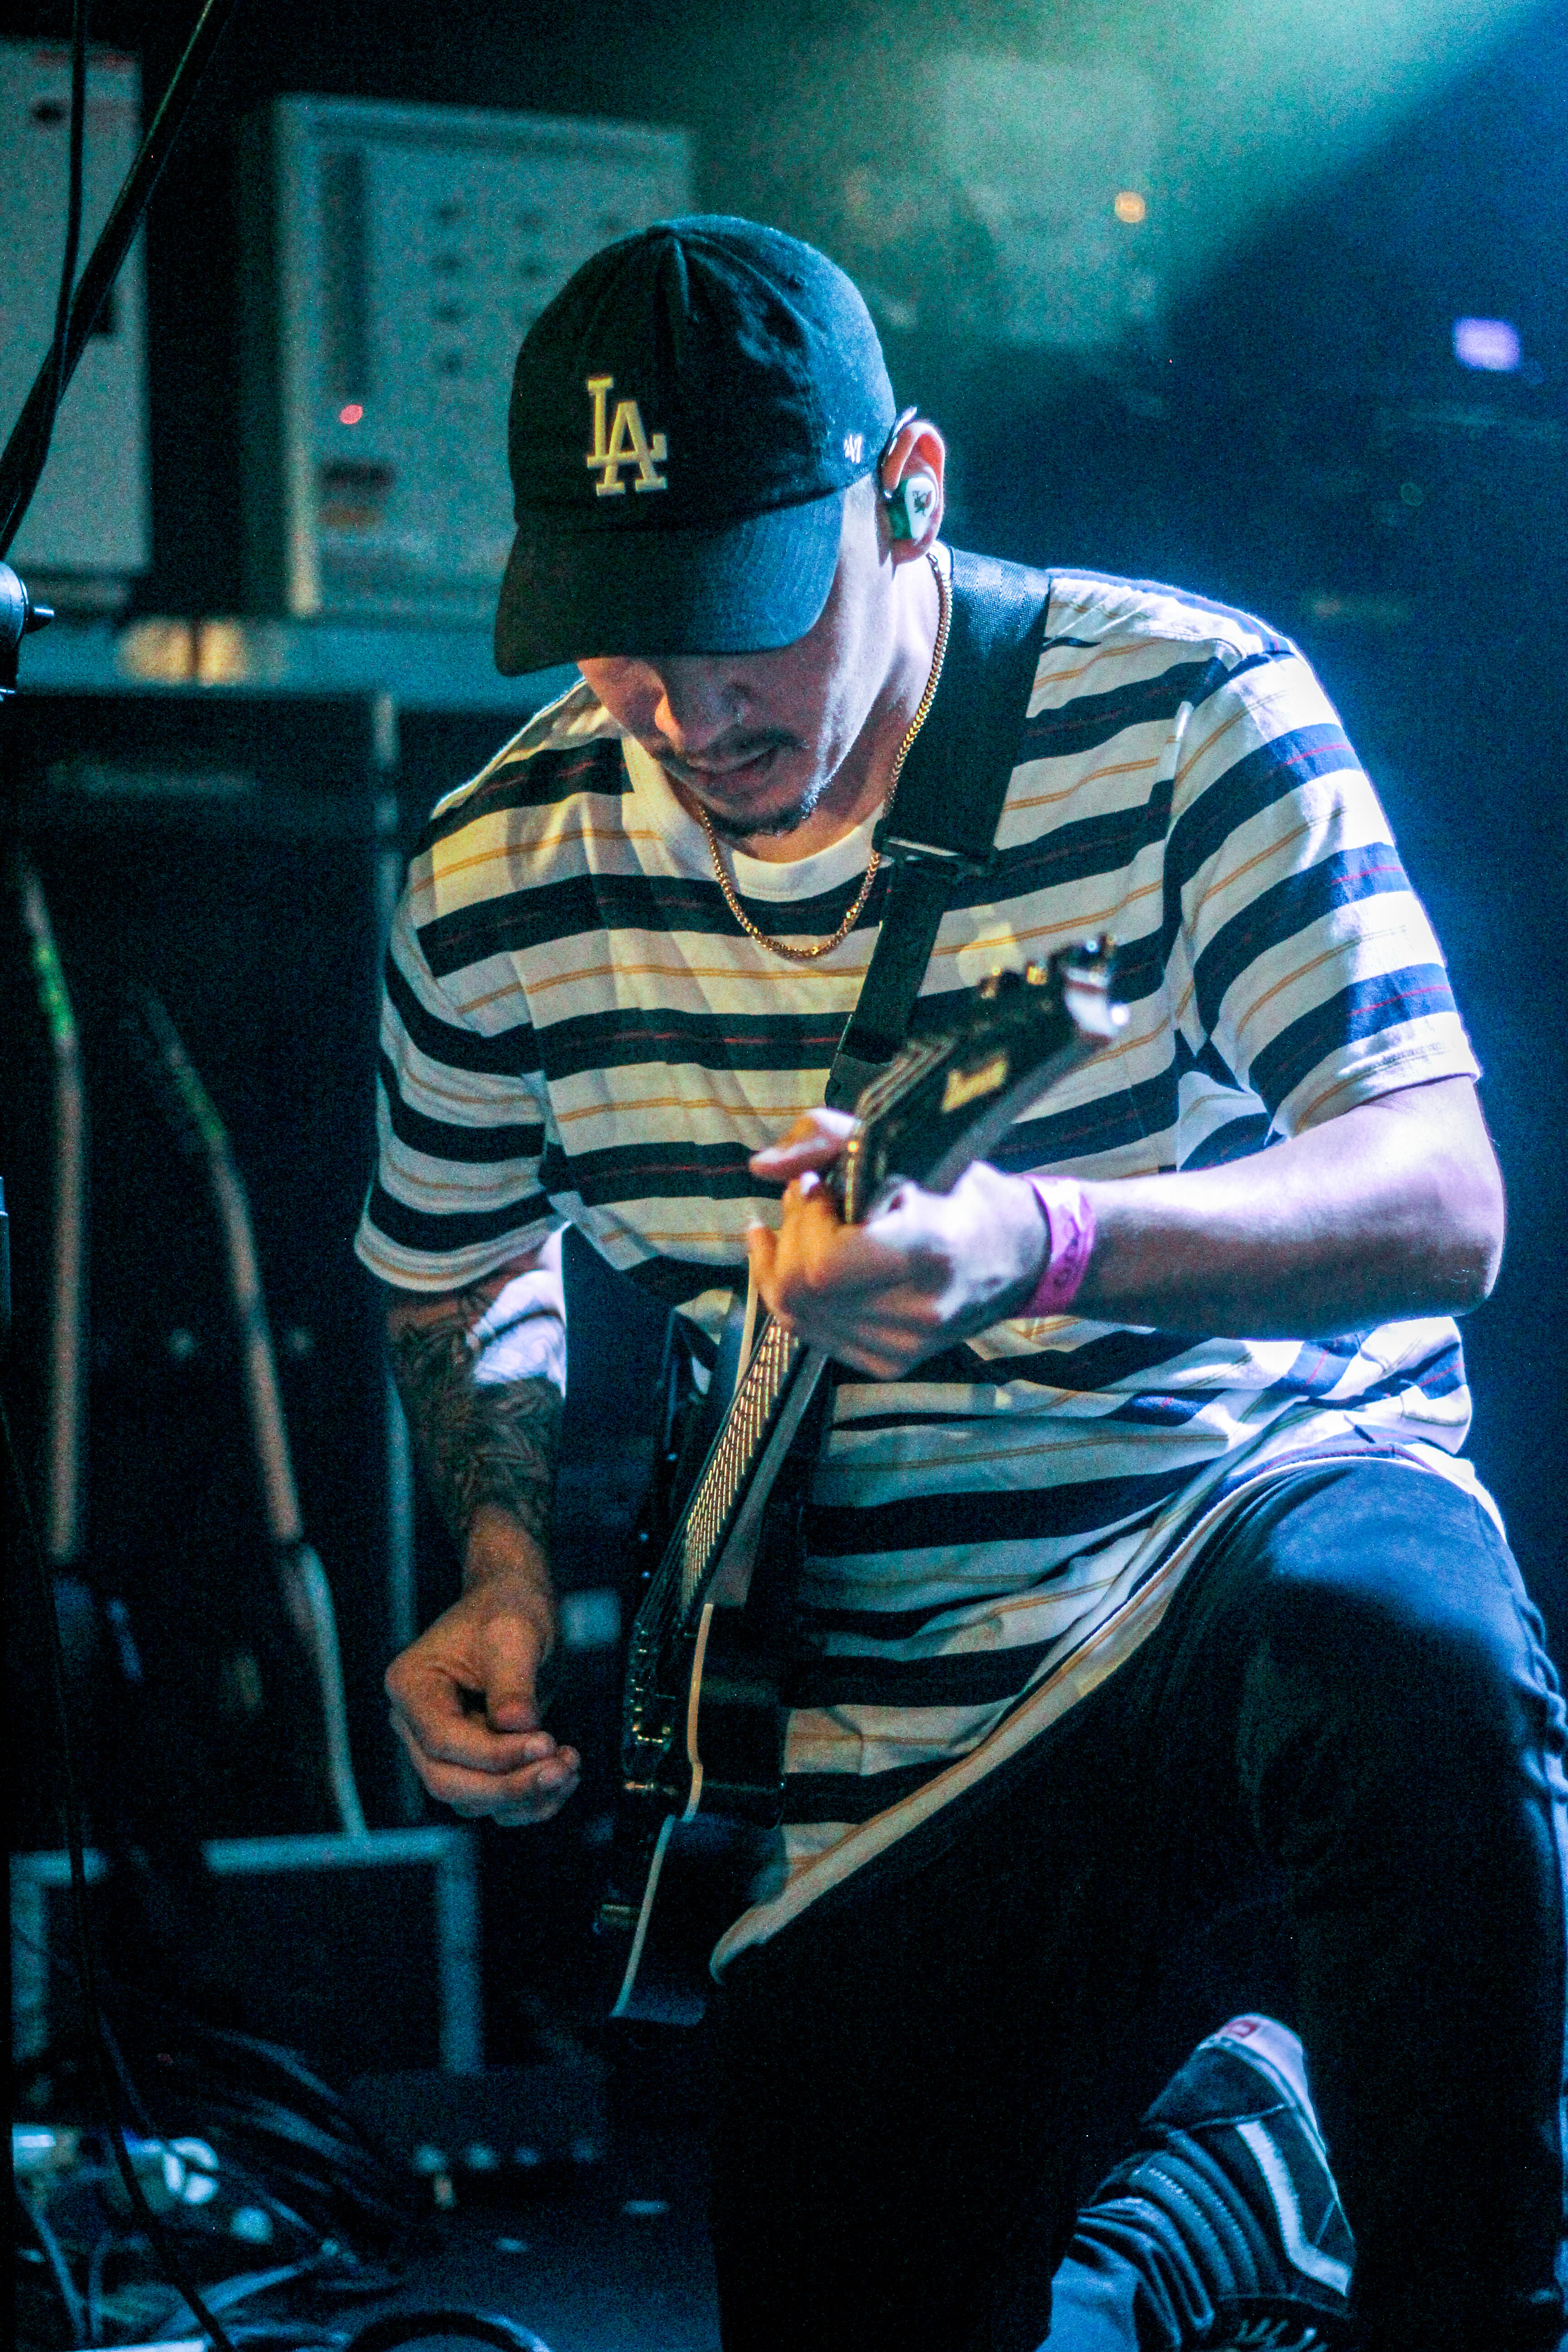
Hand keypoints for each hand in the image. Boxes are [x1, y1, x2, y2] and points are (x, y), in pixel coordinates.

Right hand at [384, 1513, 579, 1824]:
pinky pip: (491, 1799)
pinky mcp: (470, 1761)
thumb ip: (512, 1683)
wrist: (517, 1605)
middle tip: (562, 1770)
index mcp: (411, 1686)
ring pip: (471, 1799)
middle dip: (508, 1786)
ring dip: (524, 1796)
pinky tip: (564, 1780)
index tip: (548, 1743)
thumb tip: (518, 1727)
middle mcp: (414, 1724)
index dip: (494, 1753)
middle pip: (448, 1781)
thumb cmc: (509, 1609)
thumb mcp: (514, 1634)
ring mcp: (440, 1748)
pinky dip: (527, 1801)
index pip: (443, 1740)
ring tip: (571, 1768)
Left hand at [747, 1112, 1046, 1377]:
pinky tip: (800, 1259)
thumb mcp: (909, 1144)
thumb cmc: (963, 1193)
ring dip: (782, 1262)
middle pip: (800, 1288)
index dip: (807, 1221)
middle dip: (789, 1235)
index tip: (822, 1186)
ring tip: (802, 1223)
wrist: (1020, 1255)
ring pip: (795, 1313)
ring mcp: (902, 1345)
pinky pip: (812, 1332)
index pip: (825, 1263)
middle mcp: (916, 1311)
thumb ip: (829, 1139)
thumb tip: (762, 1167)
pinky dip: (795, 1294)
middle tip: (806, 1197)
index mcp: (929, 1252)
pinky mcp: (890, 1362)